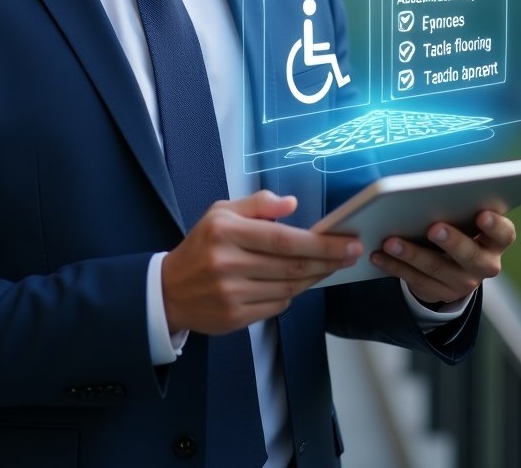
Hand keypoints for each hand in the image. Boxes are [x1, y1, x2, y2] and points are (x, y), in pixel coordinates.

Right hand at [161, 190, 362, 334]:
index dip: (320, 243)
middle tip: (350, 254)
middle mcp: (228, 262)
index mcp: (227, 231)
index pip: (284, 238)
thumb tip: (291, 204)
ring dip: (315, 277)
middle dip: (328, 260)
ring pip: (289, 286)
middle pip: (292, 265)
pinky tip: (297, 283)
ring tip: (329, 266)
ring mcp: (232, 292)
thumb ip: (257, 204)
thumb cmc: (201, 245)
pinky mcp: (235, 317)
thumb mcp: (221, 212)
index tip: (346, 242)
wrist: (169, 290)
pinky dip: (292, 293)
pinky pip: (278, 305)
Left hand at [368, 210, 515, 306]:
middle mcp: (484, 264)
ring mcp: (462, 282)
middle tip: (433, 228)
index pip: (504, 234)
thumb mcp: (465, 221)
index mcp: (495, 241)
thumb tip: (429, 186)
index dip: (495, 226)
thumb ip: (457, 209)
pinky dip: (394, 266)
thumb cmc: (459, 230)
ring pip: (437, 269)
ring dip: (412, 254)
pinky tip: (377, 255)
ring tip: (390, 242)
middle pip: (471, 256)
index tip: (482, 214)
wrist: (453, 269)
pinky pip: (414, 280)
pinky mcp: (439, 292)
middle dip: (451, 241)